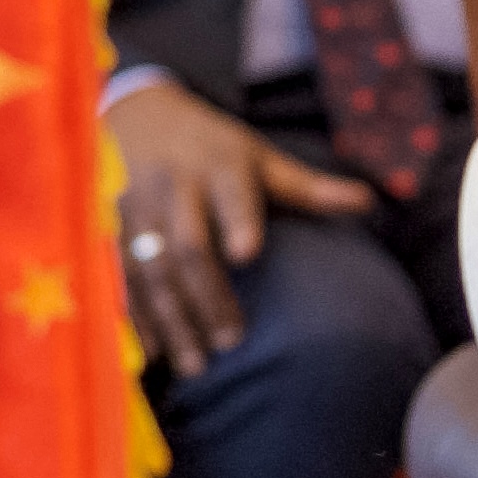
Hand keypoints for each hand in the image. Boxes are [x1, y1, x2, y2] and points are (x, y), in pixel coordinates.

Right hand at [104, 77, 371, 373]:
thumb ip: (308, 187)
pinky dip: (135, 317)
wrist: (137, 113)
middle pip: (188, 245)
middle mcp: (173, 185)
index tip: (248, 252)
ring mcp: (134, 208)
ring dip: (171, 319)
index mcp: (218, 165)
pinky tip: (151, 353)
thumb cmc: (213, 147)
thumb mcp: (260, 157)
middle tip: (233, 341)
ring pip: (150, 269)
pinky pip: (118, 278)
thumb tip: (370, 201)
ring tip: (195, 364)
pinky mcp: (108, 229)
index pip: (231, 193)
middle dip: (208, 294)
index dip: (238, 220)